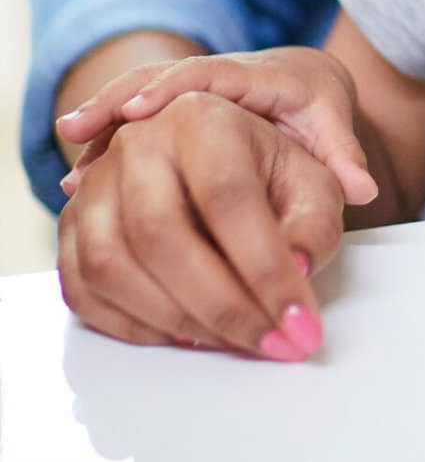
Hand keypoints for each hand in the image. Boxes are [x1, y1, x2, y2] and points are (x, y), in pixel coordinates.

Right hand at [57, 47, 377, 205]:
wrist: (303, 84)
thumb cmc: (315, 105)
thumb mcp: (333, 123)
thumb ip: (343, 152)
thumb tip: (363, 190)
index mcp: (253, 75)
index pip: (208, 74)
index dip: (173, 89)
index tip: (142, 108)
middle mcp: (212, 79)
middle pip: (155, 79)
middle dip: (116, 101)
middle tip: (79, 126)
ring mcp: (186, 95)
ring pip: (135, 103)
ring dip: (102, 127)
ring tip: (72, 161)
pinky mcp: (170, 115)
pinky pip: (130, 127)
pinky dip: (105, 150)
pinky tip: (79, 184)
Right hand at [58, 94, 344, 355]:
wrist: (214, 162)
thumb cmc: (266, 174)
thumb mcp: (311, 186)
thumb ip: (315, 225)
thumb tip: (295, 269)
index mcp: (203, 118)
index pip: (227, 198)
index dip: (265, 268)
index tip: (298, 323)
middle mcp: (138, 142)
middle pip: (160, 233)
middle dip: (221, 305)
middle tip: (268, 343)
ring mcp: (95, 185)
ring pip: (111, 264)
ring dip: (174, 319)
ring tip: (230, 340)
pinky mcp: (73, 225)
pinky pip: (81, 286)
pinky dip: (131, 325)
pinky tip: (183, 335)